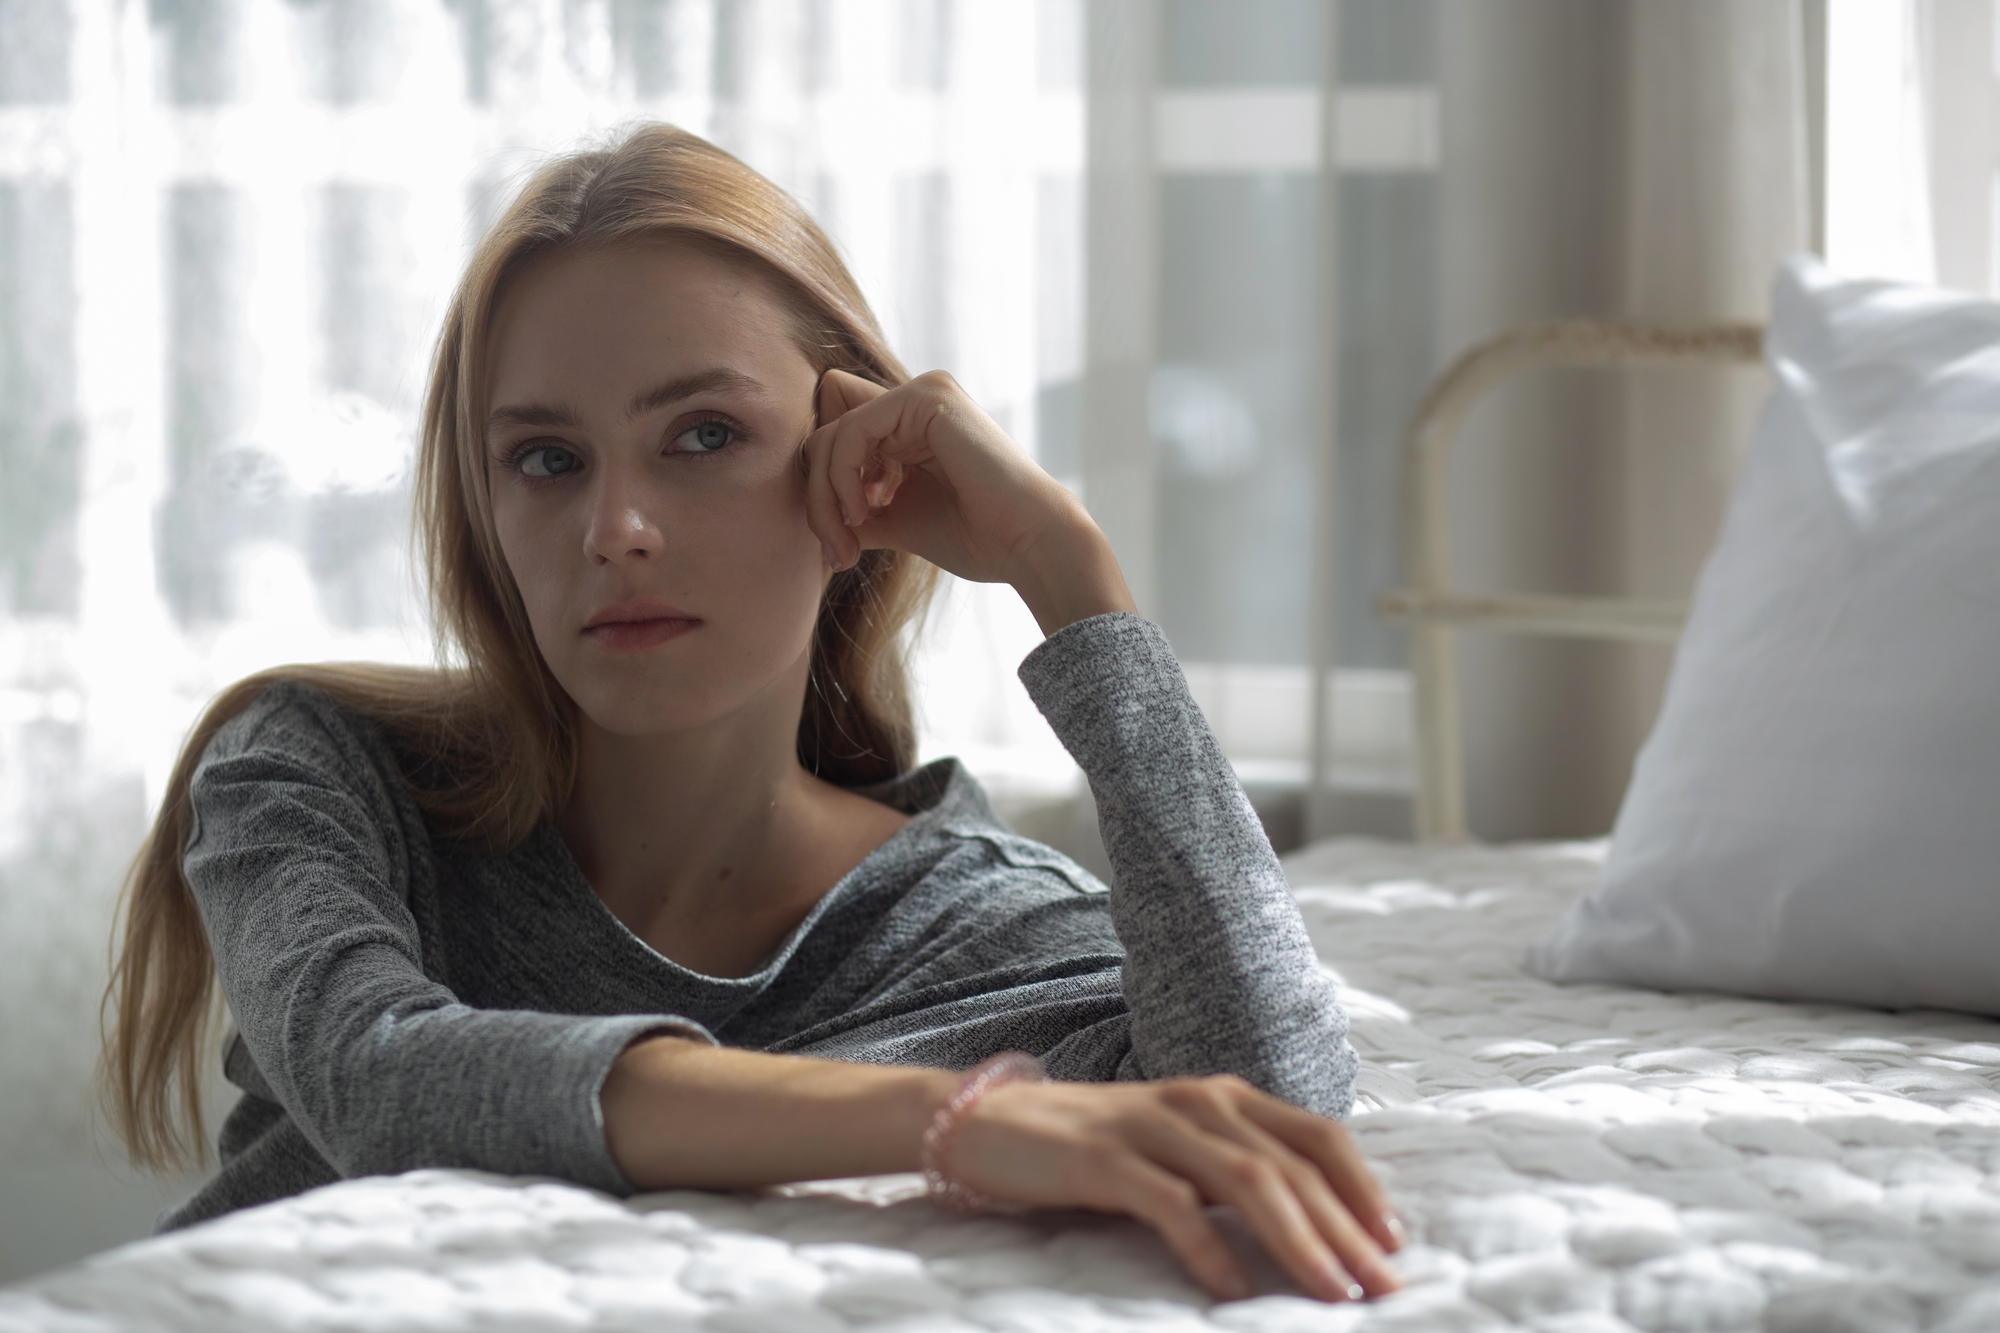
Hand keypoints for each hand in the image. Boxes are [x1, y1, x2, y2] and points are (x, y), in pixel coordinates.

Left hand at [801, 369, 1136, 634]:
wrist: (1029, 544)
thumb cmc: (977, 538)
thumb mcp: (897, 521)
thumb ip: (854, 508)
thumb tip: (807, 518)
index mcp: (911, 422)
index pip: (833, 430)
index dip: (824, 483)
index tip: (842, 539)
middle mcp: (915, 397)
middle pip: (823, 428)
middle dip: (817, 493)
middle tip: (837, 548)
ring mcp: (922, 392)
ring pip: (828, 431)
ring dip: (825, 495)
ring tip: (848, 541)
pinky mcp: (925, 398)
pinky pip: (850, 432)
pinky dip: (842, 479)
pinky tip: (863, 515)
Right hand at [943, 1074, 1403, 1303]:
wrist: (988, 1122)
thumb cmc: (1094, 1149)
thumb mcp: (1178, 1150)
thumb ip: (1236, 1174)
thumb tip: (1315, 1234)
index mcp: (1225, 1098)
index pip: (1318, 1136)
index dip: (1364, 1189)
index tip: (1396, 1247)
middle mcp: (1198, 1101)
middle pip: (1292, 1165)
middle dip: (1346, 1231)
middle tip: (1385, 1289)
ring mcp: (1151, 1126)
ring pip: (1246, 1178)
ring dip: (1299, 1240)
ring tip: (1332, 1293)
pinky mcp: (1103, 1158)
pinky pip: (1170, 1203)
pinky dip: (1210, 1248)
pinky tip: (1235, 1290)